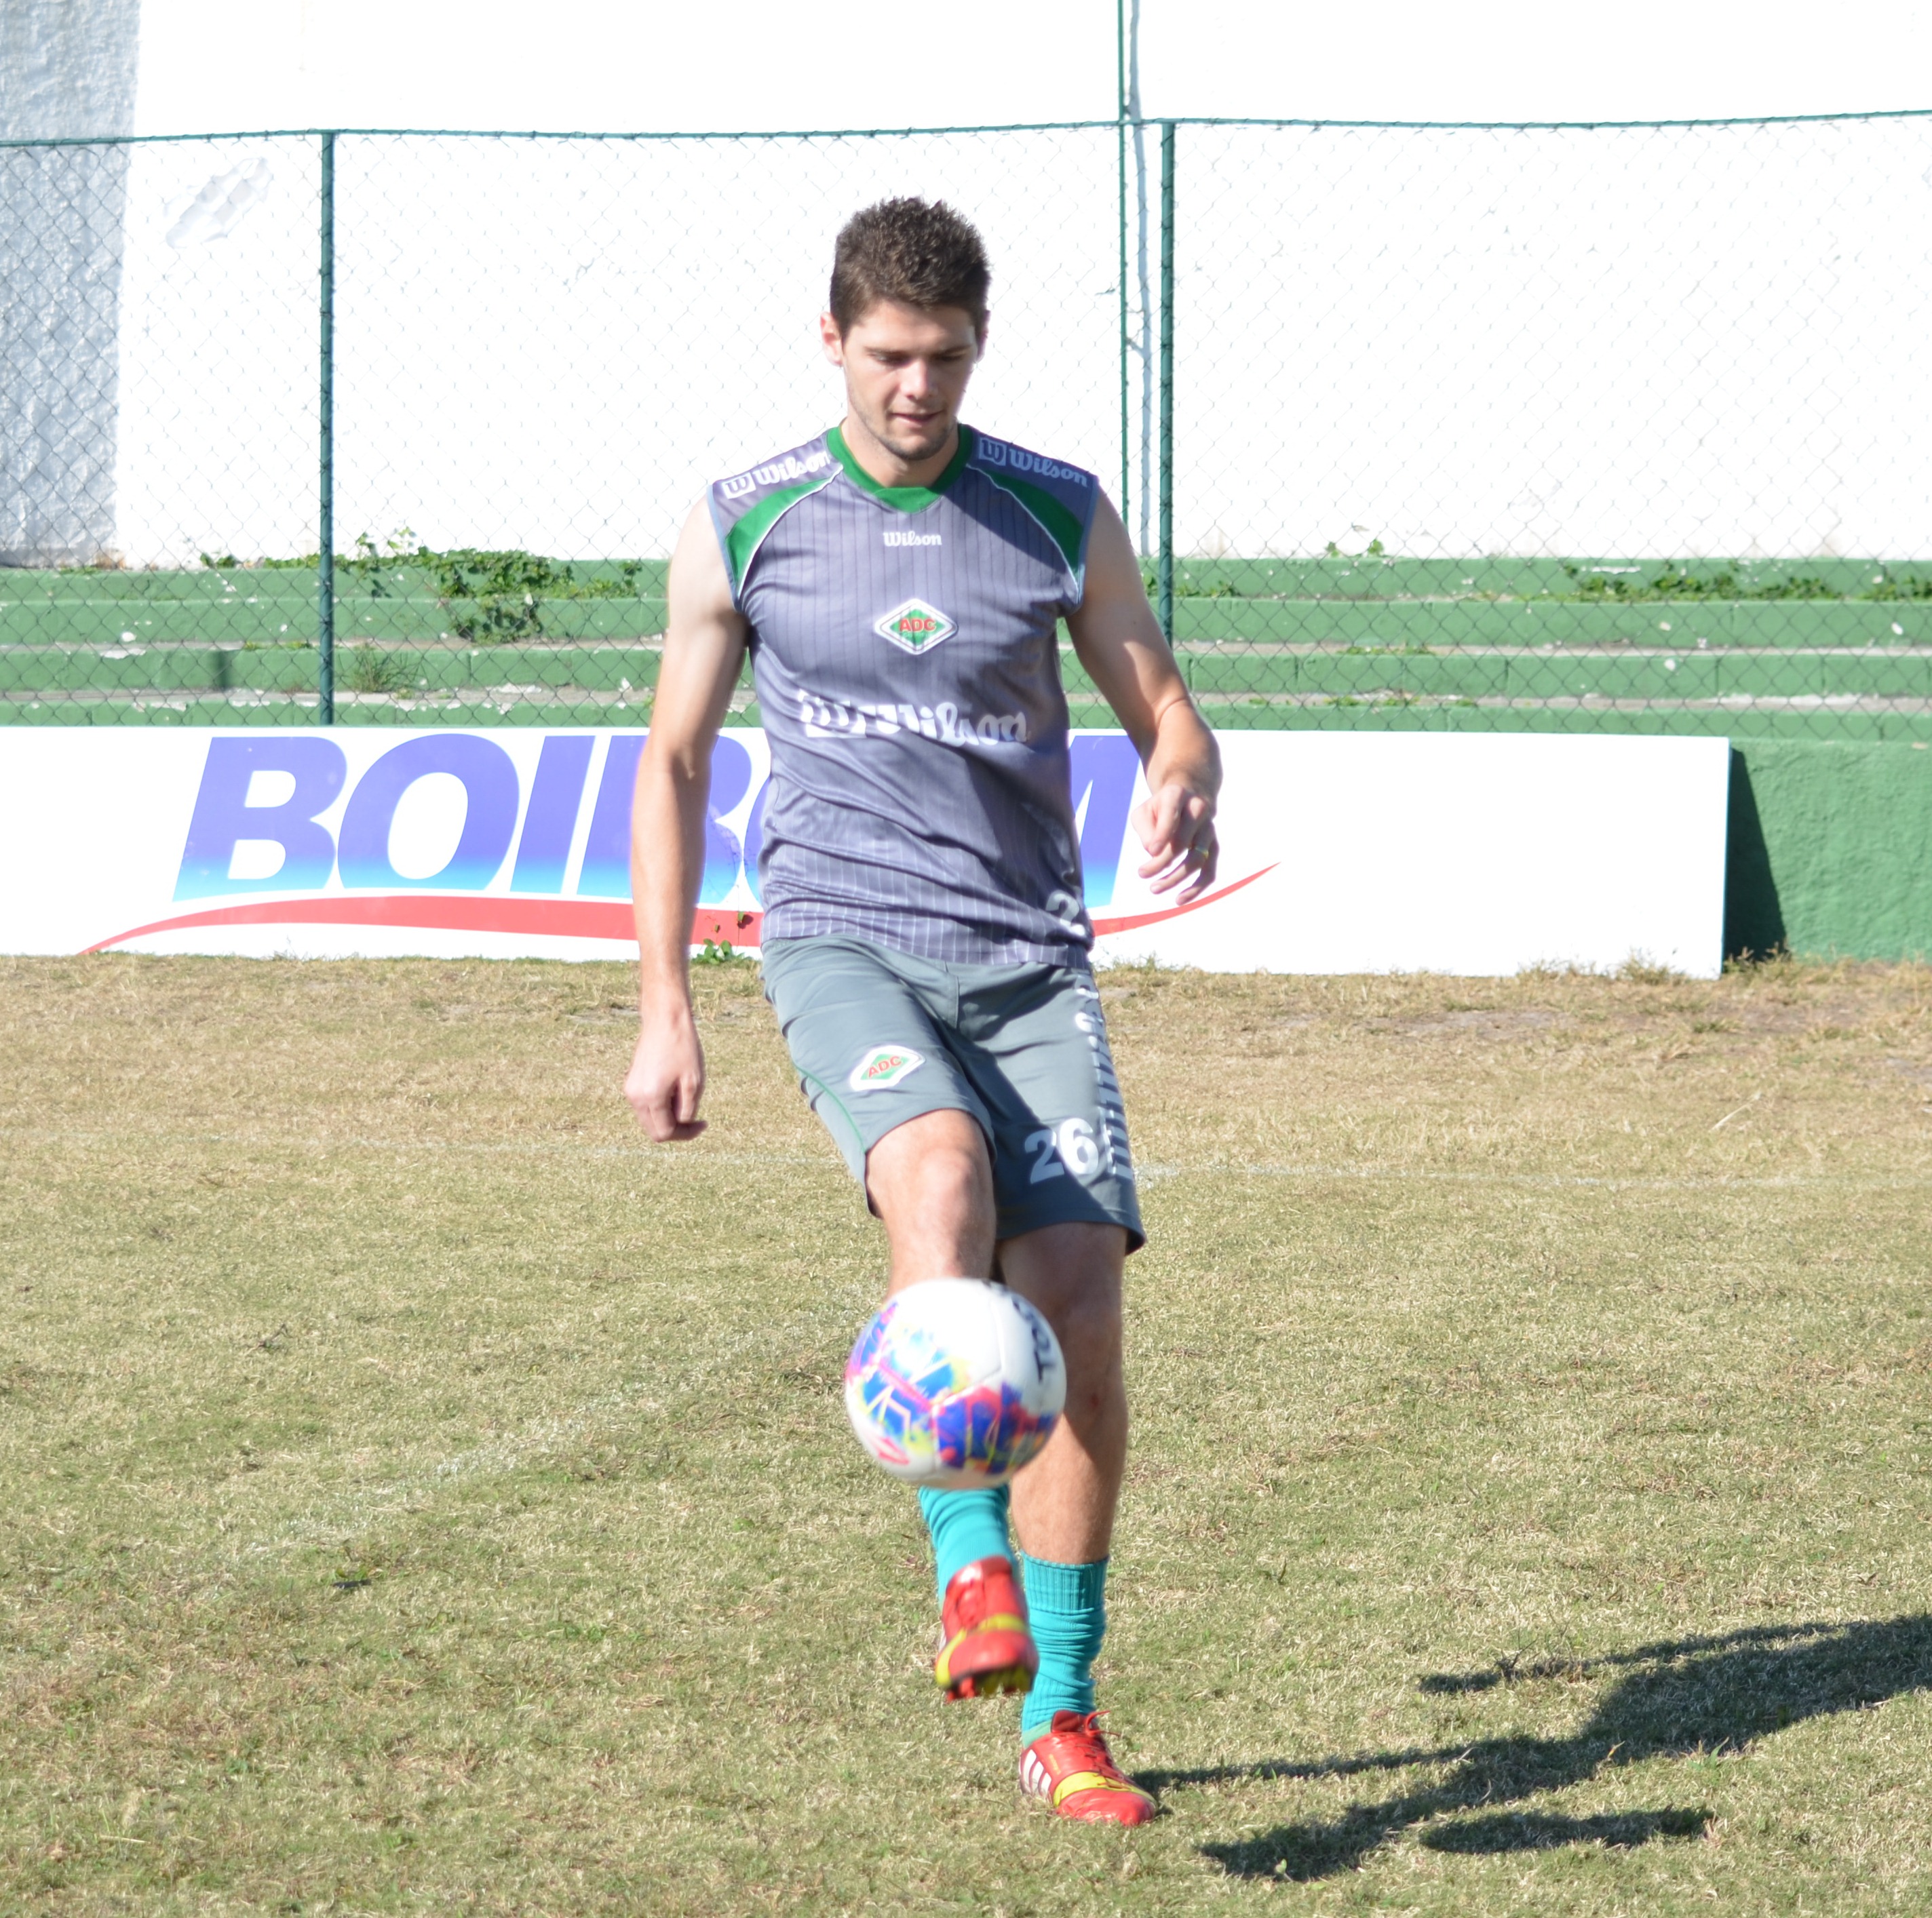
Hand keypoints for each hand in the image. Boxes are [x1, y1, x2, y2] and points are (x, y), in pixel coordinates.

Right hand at [624, 1001, 707, 1141]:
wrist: (665, 1019)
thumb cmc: (683, 1047)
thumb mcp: (694, 1082)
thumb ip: (688, 1110)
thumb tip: (682, 1125)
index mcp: (650, 1098)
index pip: (665, 1133)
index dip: (686, 1134)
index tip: (703, 1123)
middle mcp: (635, 1096)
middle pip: (654, 1130)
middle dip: (676, 1128)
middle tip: (697, 1118)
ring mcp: (630, 1089)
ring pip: (650, 1118)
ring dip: (669, 1116)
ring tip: (685, 1096)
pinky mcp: (631, 1081)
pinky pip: (646, 1104)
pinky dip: (661, 1105)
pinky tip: (675, 1088)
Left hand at [1132, 780, 1218, 901]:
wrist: (1187, 797)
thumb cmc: (1159, 808)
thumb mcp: (1143, 812)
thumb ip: (1146, 830)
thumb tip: (1155, 854)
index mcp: (1177, 795)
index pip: (1171, 815)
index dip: (1162, 835)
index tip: (1150, 851)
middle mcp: (1198, 810)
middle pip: (1184, 842)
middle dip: (1162, 861)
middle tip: (1142, 873)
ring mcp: (1208, 830)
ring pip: (1197, 859)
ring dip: (1175, 878)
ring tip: (1154, 888)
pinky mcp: (1213, 847)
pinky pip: (1209, 871)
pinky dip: (1196, 888)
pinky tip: (1179, 900)